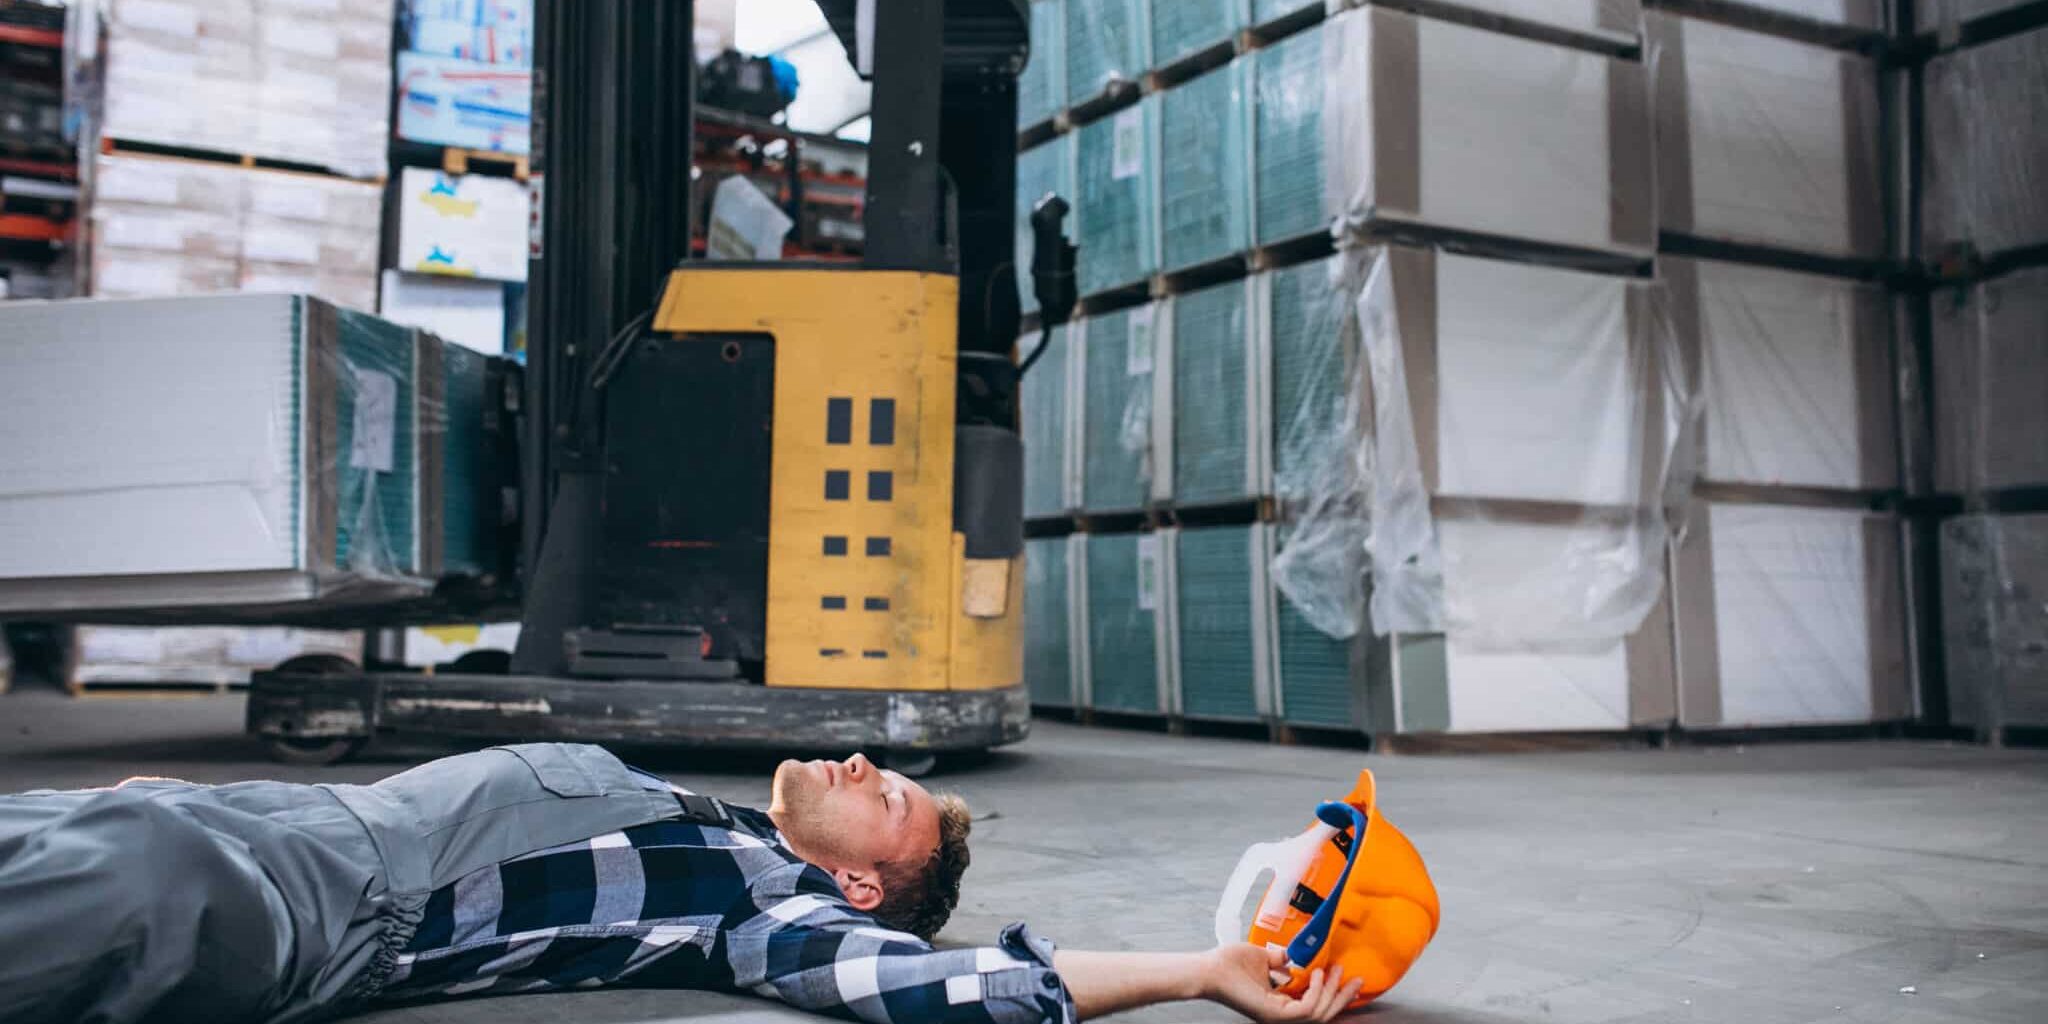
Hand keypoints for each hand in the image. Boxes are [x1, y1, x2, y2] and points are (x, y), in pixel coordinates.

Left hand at [1201, 944, 1363, 1022]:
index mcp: (1280, 1004)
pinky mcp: (1274, 1014)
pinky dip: (1316, 991)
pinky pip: (1306, 1008)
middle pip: (1323, 1014)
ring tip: (1333, 971)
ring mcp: (1278, 1017)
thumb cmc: (1228, 965)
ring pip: (1318, 1013)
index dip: (1333, 993)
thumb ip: (1281, 962)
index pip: (1314, 1005)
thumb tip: (1295, 956)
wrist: (1210, 968)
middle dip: (1342, 997)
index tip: (1345, 976)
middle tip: (1357, 980)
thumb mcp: (1264, 960)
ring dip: (1331, 992)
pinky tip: (1317, 974)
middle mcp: (1281, 1015)